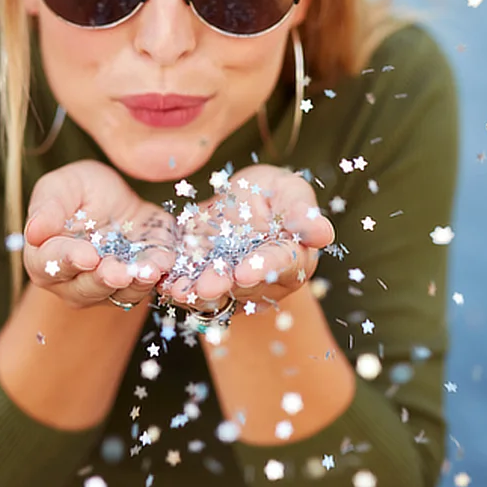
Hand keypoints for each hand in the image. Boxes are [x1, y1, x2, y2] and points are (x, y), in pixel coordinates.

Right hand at [23, 160, 175, 309]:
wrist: (116, 200)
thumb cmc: (79, 191)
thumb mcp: (60, 187)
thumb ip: (47, 207)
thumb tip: (33, 231)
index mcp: (44, 259)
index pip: (51, 265)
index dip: (68, 260)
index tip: (86, 255)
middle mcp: (72, 282)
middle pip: (85, 288)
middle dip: (104, 279)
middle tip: (118, 272)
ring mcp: (106, 289)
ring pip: (119, 294)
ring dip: (134, 284)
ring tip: (148, 270)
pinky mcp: (136, 284)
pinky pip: (147, 286)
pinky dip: (157, 276)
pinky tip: (164, 264)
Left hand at [163, 165, 334, 310]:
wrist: (238, 202)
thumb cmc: (272, 194)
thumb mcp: (288, 190)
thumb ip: (301, 211)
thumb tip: (324, 234)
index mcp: (293, 258)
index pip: (281, 264)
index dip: (263, 268)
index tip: (245, 270)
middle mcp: (265, 281)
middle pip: (244, 287)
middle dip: (223, 286)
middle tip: (206, 285)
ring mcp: (235, 288)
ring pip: (216, 296)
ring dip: (196, 295)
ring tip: (179, 290)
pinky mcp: (206, 286)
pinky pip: (191, 291)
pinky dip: (177, 288)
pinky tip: (163, 283)